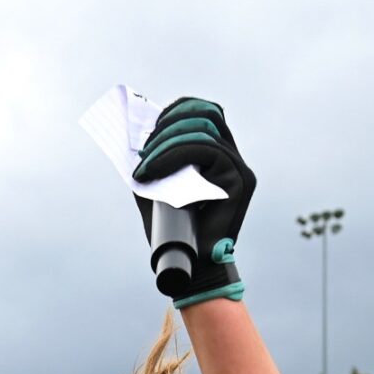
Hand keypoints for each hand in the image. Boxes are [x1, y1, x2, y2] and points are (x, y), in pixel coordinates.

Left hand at [131, 97, 255, 304]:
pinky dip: (174, 157)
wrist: (190, 265)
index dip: (181, 108)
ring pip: (205, 133)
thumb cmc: (172, 229)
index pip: (208, 113)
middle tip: (143, 149)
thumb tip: (134, 137)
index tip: (153, 122)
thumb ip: (153, 162)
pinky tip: (152, 170)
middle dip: (169, 125)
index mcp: (220, 155)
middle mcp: (235, 159)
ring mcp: (240, 169)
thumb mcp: (156, 187)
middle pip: (207, 116)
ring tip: (145, 165)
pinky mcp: (239, 182)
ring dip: (167, 144)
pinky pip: (207, 152)